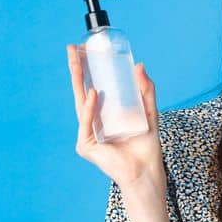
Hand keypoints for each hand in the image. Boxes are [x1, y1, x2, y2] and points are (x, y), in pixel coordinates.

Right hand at [68, 43, 163, 187]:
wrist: (146, 172)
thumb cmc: (146, 146)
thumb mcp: (149, 112)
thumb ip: (146, 91)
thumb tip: (139, 65)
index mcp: (105, 115)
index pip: (93, 87)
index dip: (88, 69)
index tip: (84, 49)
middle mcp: (93, 122)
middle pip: (82, 91)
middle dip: (77, 70)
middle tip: (72, 49)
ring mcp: (87, 133)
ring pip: (80, 103)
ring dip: (79, 82)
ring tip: (78, 62)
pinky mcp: (86, 145)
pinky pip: (87, 122)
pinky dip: (90, 108)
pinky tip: (92, 93)